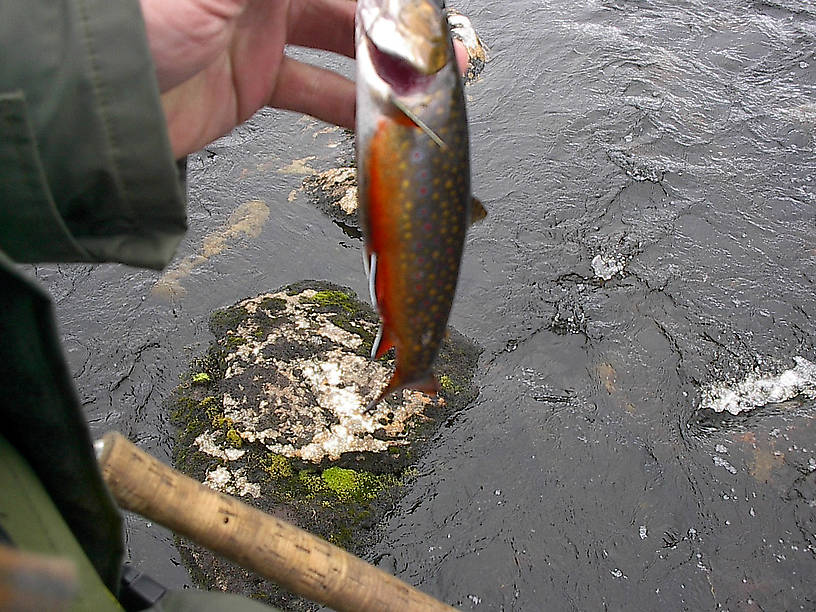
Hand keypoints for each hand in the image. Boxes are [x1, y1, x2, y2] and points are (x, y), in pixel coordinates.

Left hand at [140, 0, 472, 158]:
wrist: (95, 100)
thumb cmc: (136, 17)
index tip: (424, 10)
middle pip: (346, 3)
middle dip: (396, 26)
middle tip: (436, 50)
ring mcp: (258, 34)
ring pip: (338, 47)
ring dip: (382, 68)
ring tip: (422, 86)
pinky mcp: (252, 83)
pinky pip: (314, 92)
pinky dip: (347, 108)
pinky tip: (378, 119)